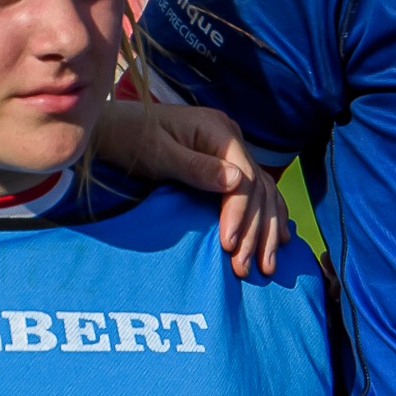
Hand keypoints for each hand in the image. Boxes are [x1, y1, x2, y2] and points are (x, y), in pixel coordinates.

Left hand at [95, 99, 290, 276]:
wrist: (116, 127)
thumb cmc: (132, 138)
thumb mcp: (158, 152)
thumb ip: (196, 167)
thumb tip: (236, 182)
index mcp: (219, 131)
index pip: (243, 178)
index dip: (239, 214)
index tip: (229, 246)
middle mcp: (233, 140)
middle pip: (258, 189)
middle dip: (254, 231)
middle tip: (244, 267)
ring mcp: (232, 152)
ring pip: (263, 193)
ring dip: (266, 230)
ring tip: (266, 266)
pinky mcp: (227, 166)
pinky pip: (258, 192)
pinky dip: (269, 215)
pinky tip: (278, 239)